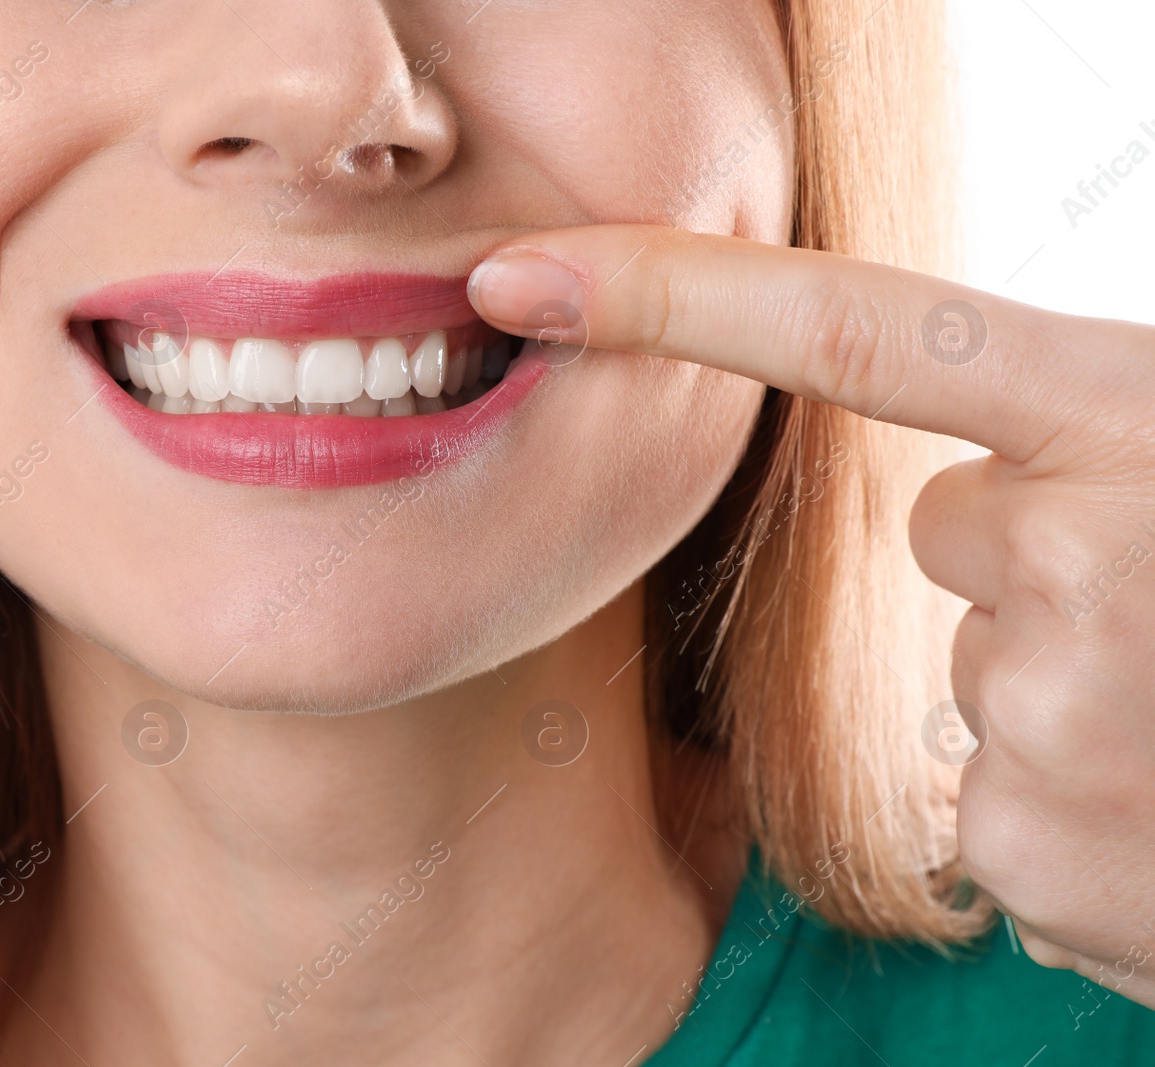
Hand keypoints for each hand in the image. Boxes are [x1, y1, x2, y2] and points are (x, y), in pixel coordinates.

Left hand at [467, 224, 1154, 1007]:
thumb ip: (1091, 452)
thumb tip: (966, 502)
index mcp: (1137, 420)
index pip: (855, 328)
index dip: (674, 293)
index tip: (521, 275)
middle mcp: (1085, 551)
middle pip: (943, 531)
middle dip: (1041, 568)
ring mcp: (1047, 711)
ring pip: (971, 670)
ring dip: (1070, 700)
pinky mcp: (1028, 850)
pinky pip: (984, 799)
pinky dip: (1069, 814)